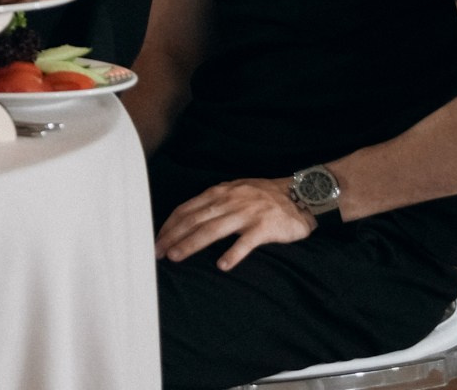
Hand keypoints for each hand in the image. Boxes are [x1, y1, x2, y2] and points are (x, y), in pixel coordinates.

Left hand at [156, 177, 317, 270]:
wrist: (300, 194)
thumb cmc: (262, 195)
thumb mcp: (234, 191)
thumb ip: (213, 202)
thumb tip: (188, 216)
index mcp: (219, 193)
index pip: (186, 210)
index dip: (169, 226)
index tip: (156, 240)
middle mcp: (229, 202)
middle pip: (194, 220)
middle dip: (172, 237)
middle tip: (156, 252)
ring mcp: (246, 214)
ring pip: (213, 230)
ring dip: (192, 244)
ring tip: (176, 257)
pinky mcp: (264, 227)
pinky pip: (246, 242)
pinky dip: (233, 253)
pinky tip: (222, 265)